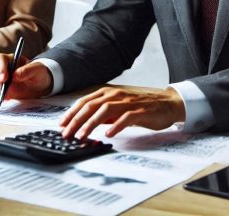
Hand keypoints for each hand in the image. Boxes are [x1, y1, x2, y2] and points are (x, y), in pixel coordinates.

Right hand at [0, 53, 52, 100]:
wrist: (37, 86)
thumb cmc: (38, 75)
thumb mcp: (38, 72)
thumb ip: (28, 70)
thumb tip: (16, 74)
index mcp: (11, 59)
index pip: (0, 59)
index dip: (0, 68)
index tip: (4, 80)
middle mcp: (0, 66)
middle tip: (4, 95)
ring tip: (0, 98)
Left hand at [60, 86, 185, 139]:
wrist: (167, 104)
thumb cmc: (141, 106)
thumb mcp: (118, 108)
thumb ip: (103, 113)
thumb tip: (86, 123)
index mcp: (109, 92)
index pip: (85, 101)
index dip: (72, 113)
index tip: (62, 125)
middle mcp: (117, 94)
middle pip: (92, 105)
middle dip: (76, 120)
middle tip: (67, 134)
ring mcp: (129, 102)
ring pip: (105, 110)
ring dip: (91, 123)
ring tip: (82, 136)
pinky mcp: (141, 111)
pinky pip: (126, 117)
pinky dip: (116, 125)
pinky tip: (109, 134)